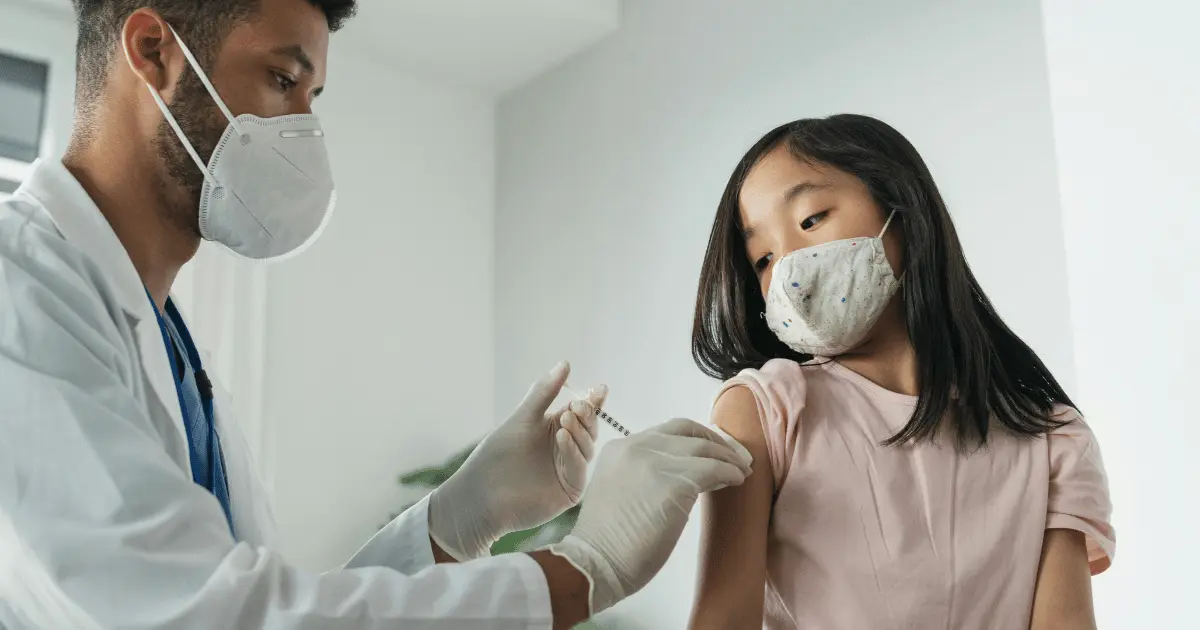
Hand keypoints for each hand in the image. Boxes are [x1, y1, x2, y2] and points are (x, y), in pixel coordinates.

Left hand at [429, 361, 605, 560]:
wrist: (481, 494)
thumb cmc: (496, 454)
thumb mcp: (522, 418)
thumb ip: (544, 392)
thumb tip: (566, 363)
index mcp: (556, 428)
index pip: (582, 412)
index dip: (593, 401)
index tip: (599, 389)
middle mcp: (566, 448)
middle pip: (589, 428)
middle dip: (587, 415)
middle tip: (579, 405)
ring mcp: (569, 469)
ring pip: (588, 447)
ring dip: (580, 431)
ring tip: (566, 420)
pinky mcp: (570, 489)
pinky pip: (580, 467)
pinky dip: (573, 451)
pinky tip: (561, 438)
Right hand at [546, 418, 752, 614]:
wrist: (593, 562)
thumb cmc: (606, 541)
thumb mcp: (620, 491)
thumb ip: (642, 476)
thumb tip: (684, 477)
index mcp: (620, 448)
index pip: (666, 432)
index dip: (694, 438)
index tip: (711, 451)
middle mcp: (636, 446)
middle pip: (687, 431)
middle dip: (715, 442)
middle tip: (733, 457)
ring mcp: (654, 462)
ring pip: (703, 448)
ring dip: (728, 458)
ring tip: (741, 471)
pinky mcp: (673, 483)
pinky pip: (712, 470)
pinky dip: (729, 473)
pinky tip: (737, 481)